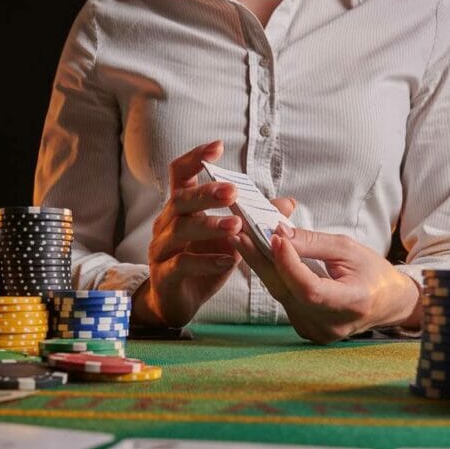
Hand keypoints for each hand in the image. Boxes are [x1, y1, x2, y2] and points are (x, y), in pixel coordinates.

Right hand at [132, 140, 242, 326]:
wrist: (176, 302)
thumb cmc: (201, 263)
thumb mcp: (231, 239)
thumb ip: (253, 220)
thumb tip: (287, 203)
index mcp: (180, 208)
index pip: (180, 174)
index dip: (196, 158)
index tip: (218, 147)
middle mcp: (166, 223)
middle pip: (180, 199)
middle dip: (206, 193)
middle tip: (232, 191)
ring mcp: (162, 249)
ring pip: (180, 229)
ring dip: (209, 225)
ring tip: (236, 225)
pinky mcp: (165, 275)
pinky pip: (182, 264)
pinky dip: (205, 261)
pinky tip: (227, 260)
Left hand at [231, 220, 422, 343]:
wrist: (387, 304)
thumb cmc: (373, 273)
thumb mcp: (349, 249)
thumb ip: (314, 243)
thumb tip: (280, 233)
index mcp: (351, 304)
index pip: (310, 289)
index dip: (289, 264)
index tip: (275, 237)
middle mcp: (331, 325)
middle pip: (286, 291)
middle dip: (261, 259)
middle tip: (239, 234)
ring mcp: (316, 331)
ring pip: (280, 295)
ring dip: (261, 266)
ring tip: (243, 240)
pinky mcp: (306, 330)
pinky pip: (283, 300)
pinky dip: (273, 277)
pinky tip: (260, 259)